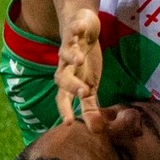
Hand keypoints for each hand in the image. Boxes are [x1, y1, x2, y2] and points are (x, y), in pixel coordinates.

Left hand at [53, 7, 102, 124]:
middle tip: (84, 92)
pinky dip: (76, 31)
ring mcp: (68, 48)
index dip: (64, 109)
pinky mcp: (74, 30)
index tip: (69, 123)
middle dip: (70, 85)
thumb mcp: (90, 86)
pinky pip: (73, 31)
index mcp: (69, 81)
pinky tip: (80, 32)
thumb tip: (97, 131)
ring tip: (80, 60)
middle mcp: (65, 66)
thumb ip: (90, 108)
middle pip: (61, 77)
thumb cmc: (84, 61)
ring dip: (71, 57)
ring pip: (65, 54)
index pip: (63, 98)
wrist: (82, 28)